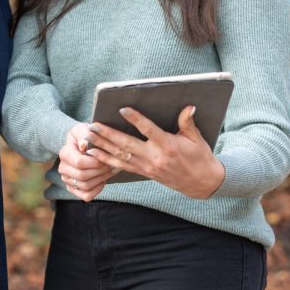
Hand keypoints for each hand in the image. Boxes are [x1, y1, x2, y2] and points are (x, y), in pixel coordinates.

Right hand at [58, 122, 117, 201]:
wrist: (84, 143)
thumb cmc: (86, 135)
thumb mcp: (83, 128)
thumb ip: (83, 133)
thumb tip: (84, 146)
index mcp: (65, 153)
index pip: (79, 163)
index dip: (95, 162)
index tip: (106, 157)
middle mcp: (63, 168)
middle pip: (83, 176)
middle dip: (100, 171)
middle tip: (111, 164)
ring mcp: (67, 180)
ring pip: (85, 186)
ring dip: (101, 179)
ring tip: (109, 170)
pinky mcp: (74, 189)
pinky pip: (86, 196)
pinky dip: (97, 190)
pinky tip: (103, 180)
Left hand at [86, 105, 225, 198]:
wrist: (201, 183)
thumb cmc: (200, 157)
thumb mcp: (197, 139)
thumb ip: (188, 122)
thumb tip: (188, 106)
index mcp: (168, 145)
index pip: (148, 130)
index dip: (135, 119)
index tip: (122, 109)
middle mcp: (154, 157)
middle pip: (126, 144)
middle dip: (107, 134)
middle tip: (93, 125)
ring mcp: (147, 167)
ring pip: (120, 155)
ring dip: (102, 146)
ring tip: (88, 137)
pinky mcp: (144, 173)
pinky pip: (122, 166)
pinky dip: (107, 160)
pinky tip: (94, 154)